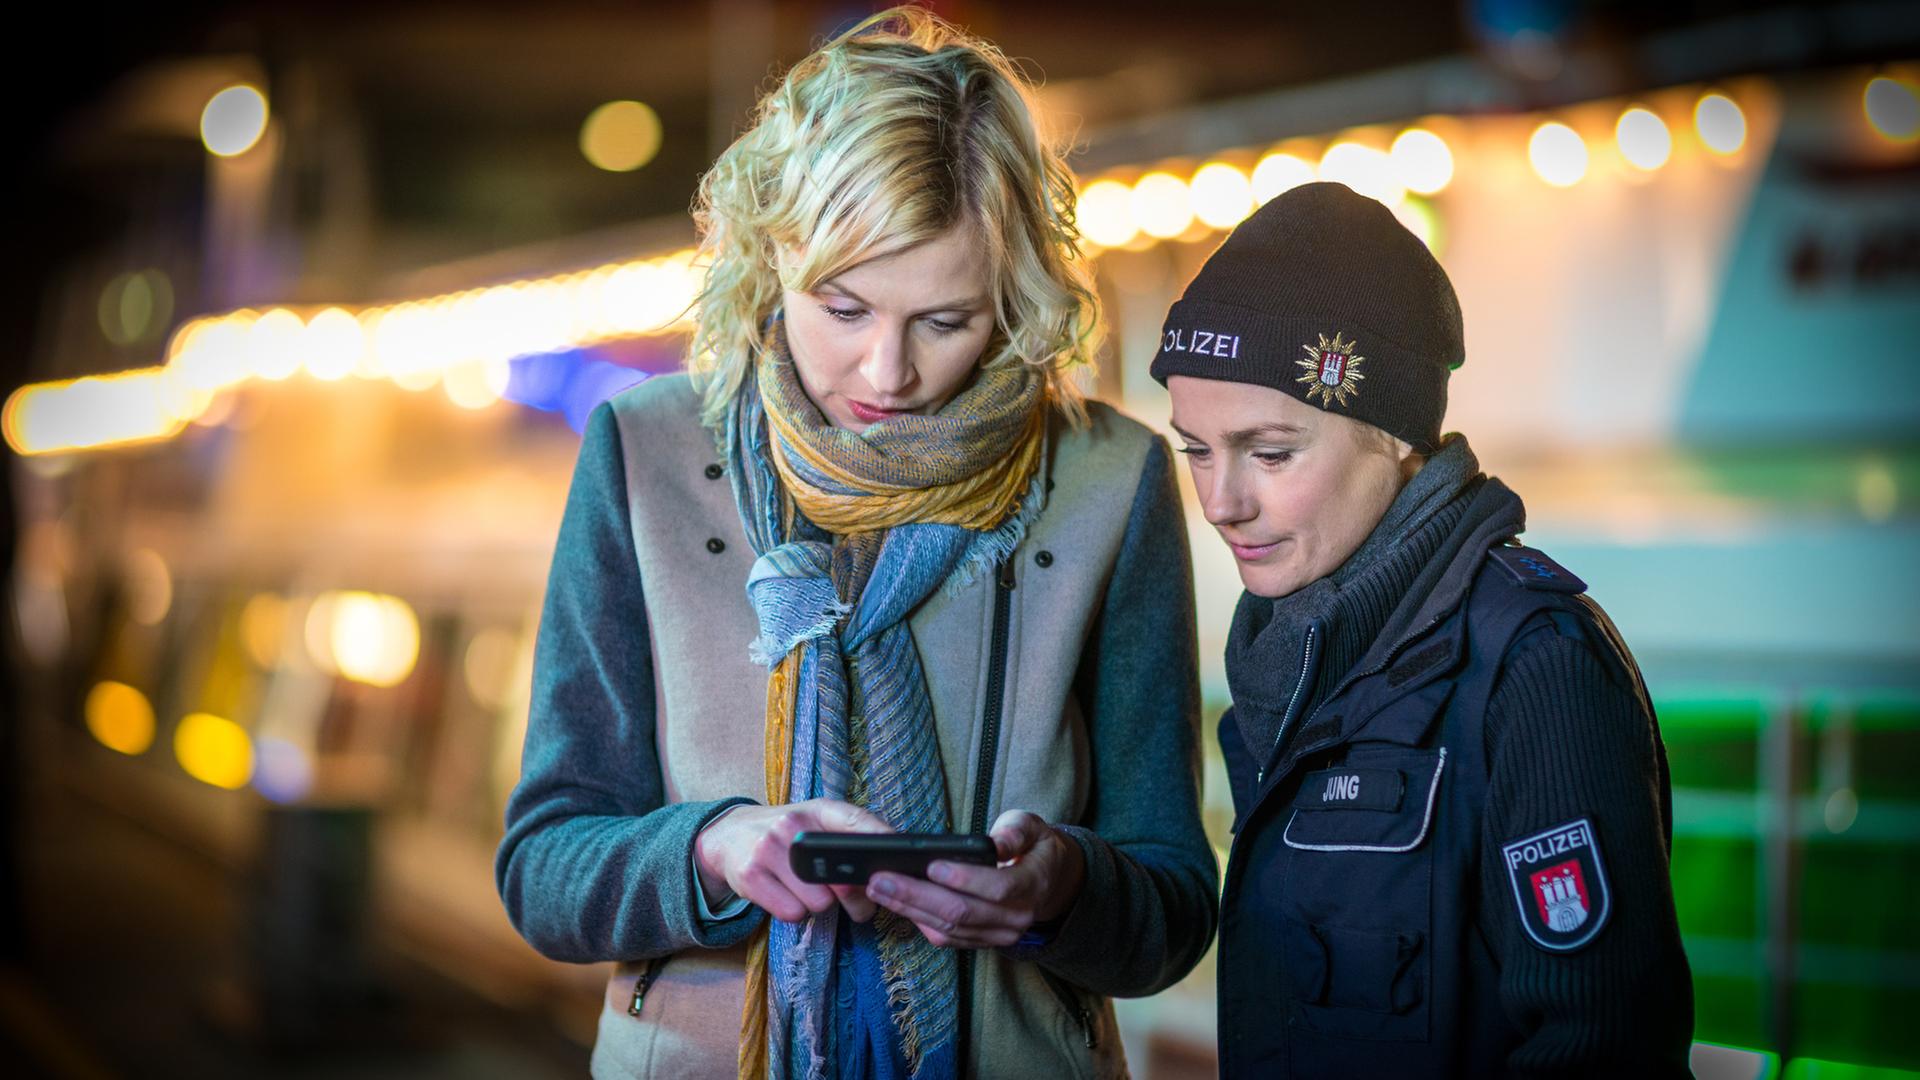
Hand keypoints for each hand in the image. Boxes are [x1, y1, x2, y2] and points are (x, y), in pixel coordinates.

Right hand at [694, 799, 892, 923]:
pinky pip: (791, 913)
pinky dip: (794, 912)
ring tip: (808, 891)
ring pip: (819, 903)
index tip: (900, 860)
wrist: (728, 836)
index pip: (855, 820)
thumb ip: (849, 839)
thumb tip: (888, 872)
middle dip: (854, 898)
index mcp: (817, 810)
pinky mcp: (750, 875)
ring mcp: (769, 849)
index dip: (880, 839)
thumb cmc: (787, 836)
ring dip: (819, 905)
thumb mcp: (816, 824)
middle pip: (842, 880)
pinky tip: (786, 895)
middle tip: (858, 904)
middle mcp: (792, 825)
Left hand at [865, 809, 1085, 948]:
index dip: (964, 878)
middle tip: (881, 878)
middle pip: (962, 913)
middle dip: (917, 896)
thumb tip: (997, 842)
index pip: (997, 888)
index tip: (931, 865)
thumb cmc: (1036, 848)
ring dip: (910, 910)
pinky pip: (947, 939)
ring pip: (949, 929)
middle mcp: (1016, 917)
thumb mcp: (1035, 828)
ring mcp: (998, 935)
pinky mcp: (982, 942)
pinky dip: (919, 922)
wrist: (1050, 883)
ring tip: (878, 888)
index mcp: (1032, 884)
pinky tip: (896, 904)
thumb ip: (1016, 832)